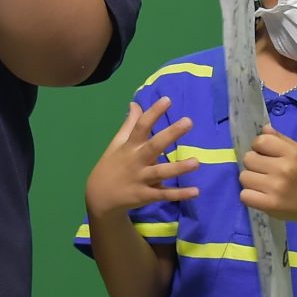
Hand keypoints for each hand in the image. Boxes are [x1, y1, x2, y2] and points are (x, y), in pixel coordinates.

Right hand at [84, 96, 200, 219]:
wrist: (99, 196)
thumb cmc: (112, 165)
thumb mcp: (117, 144)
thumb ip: (129, 125)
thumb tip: (135, 104)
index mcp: (129, 147)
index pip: (141, 126)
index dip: (153, 113)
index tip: (167, 100)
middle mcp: (135, 161)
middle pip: (154, 146)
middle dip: (170, 134)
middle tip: (188, 121)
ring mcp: (140, 179)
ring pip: (161, 172)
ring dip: (178, 168)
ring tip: (196, 162)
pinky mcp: (145, 196)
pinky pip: (163, 195)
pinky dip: (179, 194)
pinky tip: (196, 192)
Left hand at [240, 127, 296, 226]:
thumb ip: (279, 139)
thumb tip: (263, 128)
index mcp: (292, 154)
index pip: (260, 141)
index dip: (259, 147)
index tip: (265, 154)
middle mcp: (284, 169)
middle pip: (248, 159)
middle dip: (254, 164)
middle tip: (264, 171)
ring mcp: (276, 188)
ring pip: (243, 177)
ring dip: (250, 180)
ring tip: (263, 183)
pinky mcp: (269, 205)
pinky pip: (244, 195)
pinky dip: (249, 195)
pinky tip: (261, 195)